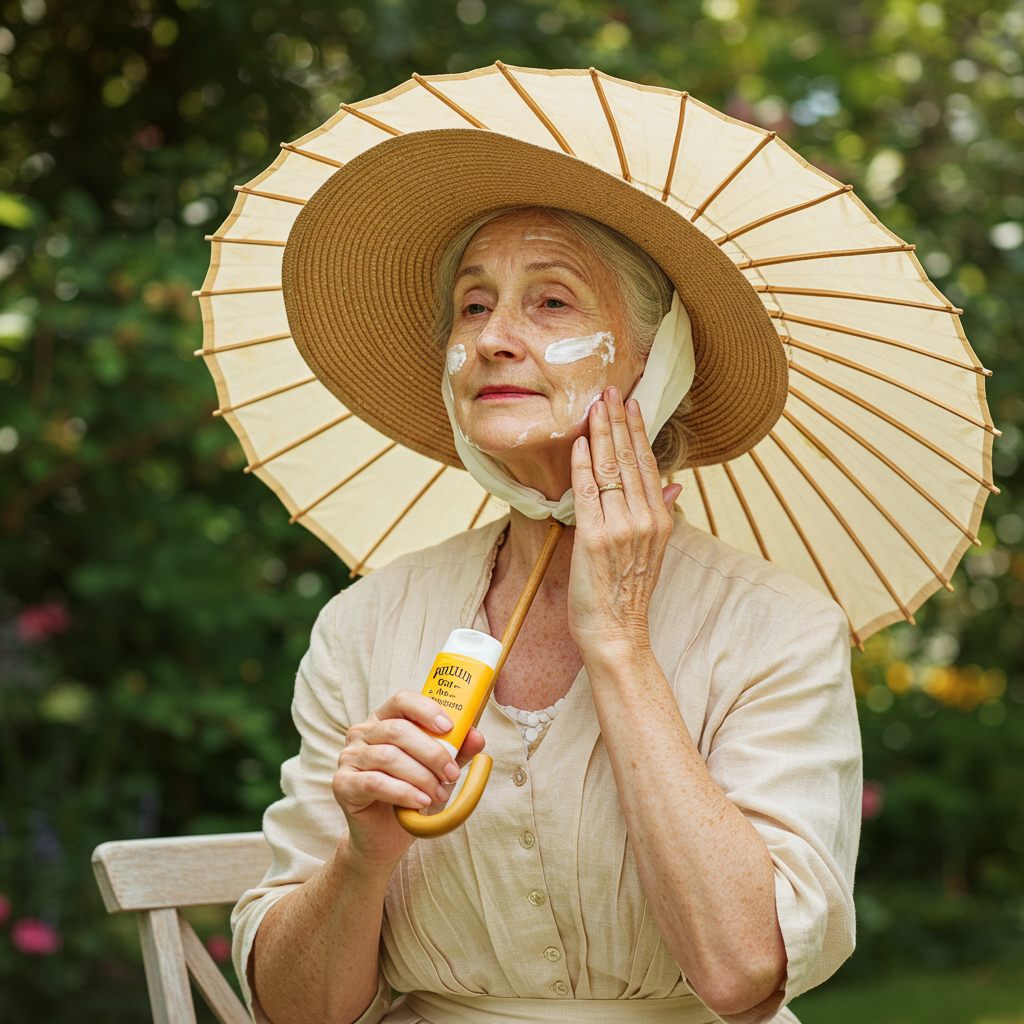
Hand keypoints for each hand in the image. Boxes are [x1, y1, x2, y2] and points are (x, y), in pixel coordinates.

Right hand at [333, 690, 485, 866]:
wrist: (385, 837)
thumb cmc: (412, 796)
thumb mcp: (438, 772)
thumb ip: (457, 752)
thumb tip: (478, 736)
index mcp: (384, 720)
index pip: (402, 700)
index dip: (426, 709)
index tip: (449, 727)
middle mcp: (362, 733)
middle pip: (398, 730)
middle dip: (432, 752)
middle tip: (452, 773)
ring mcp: (349, 757)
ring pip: (389, 757)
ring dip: (421, 776)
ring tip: (439, 793)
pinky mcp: (342, 783)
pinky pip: (374, 782)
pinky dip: (403, 791)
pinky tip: (420, 801)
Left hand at [568, 386, 680, 655]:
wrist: (616, 632)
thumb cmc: (627, 593)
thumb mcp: (653, 551)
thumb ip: (660, 512)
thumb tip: (674, 484)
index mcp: (658, 520)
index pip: (648, 464)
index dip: (638, 431)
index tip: (631, 403)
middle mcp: (643, 520)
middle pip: (630, 460)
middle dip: (619, 422)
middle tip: (610, 390)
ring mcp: (619, 528)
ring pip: (610, 470)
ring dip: (601, 434)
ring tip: (595, 405)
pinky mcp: (593, 538)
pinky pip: (587, 493)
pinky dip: (582, 466)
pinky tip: (579, 443)